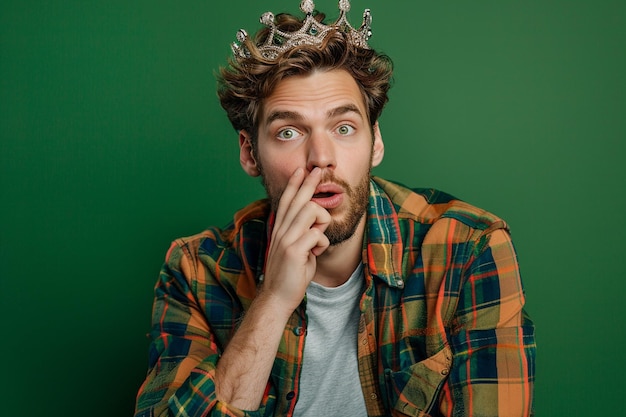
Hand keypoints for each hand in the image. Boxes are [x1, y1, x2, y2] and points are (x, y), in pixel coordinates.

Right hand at [261, 167, 330, 313]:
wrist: (277, 296)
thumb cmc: (290, 275)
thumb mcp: (297, 250)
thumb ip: (304, 235)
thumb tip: (318, 226)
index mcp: (281, 229)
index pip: (286, 201)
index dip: (294, 184)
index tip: (300, 170)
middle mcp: (281, 230)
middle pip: (298, 200)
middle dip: (309, 183)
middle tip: (318, 170)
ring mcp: (286, 239)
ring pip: (310, 211)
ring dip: (322, 222)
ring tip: (318, 238)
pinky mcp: (294, 250)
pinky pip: (317, 235)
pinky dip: (322, 244)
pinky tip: (315, 254)